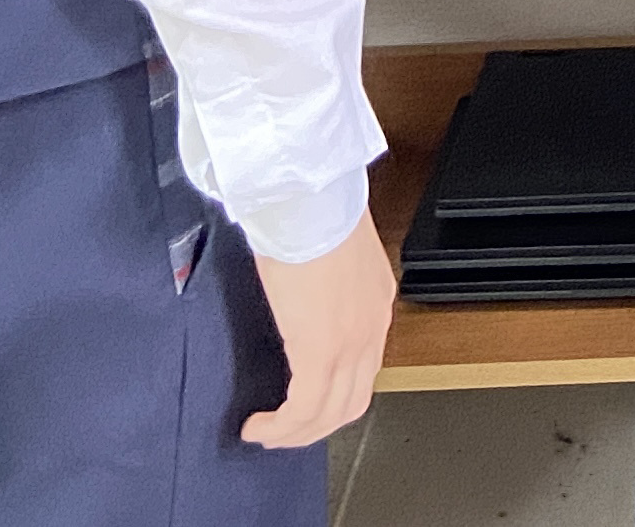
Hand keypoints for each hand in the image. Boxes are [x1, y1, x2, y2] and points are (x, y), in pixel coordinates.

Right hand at [242, 216, 394, 448]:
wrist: (309, 199)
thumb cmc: (312, 210)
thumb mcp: (327, 251)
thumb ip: (322, 279)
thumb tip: (299, 289)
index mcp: (375, 302)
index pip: (363, 367)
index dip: (334, 393)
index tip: (306, 400)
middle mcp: (372, 328)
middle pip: (352, 400)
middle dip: (317, 424)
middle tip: (284, 429)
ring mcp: (351, 344)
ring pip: (331, 413)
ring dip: (297, 432)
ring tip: (267, 434)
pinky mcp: (321, 352)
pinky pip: (304, 409)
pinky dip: (282, 427)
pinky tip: (259, 426)